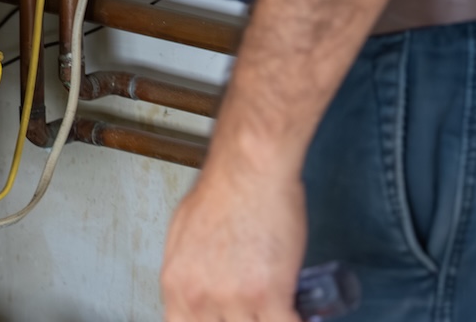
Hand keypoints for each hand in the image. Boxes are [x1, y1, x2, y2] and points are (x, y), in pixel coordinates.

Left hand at [162, 155, 306, 321]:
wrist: (250, 168)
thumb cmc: (224, 187)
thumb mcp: (183, 232)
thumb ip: (188, 269)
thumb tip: (196, 286)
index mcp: (177, 283)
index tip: (224, 318)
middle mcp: (200, 296)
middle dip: (239, 320)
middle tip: (253, 310)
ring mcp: (235, 299)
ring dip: (267, 319)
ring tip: (274, 309)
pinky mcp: (271, 294)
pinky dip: (296, 320)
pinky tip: (298, 313)